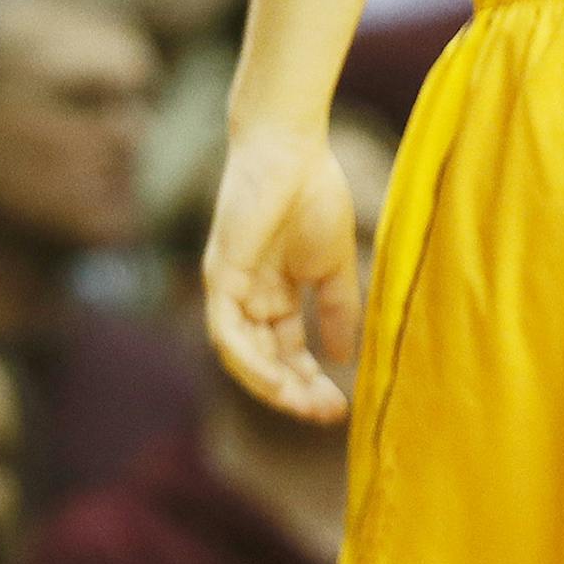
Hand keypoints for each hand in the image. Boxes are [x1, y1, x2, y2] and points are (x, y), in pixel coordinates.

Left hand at [204, 123, 360, 422]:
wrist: (291, 149)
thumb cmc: (312, 194)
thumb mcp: (333, 266)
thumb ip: (337, 311)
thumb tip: (344, 360)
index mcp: (272, 293)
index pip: (284, 352)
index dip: (309, 383)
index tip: (340, 408)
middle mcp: (246, 295)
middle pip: (262, 360)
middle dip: (293, 392)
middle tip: (326, 414)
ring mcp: (229, 285)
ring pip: (240, 355)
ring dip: (271, 386)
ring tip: (307, 405)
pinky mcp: (220, 273)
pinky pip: (225, 330)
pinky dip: (247, 360)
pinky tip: (275, 382)